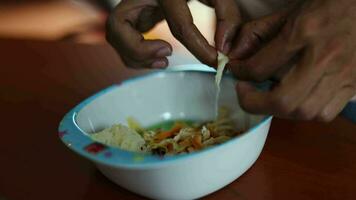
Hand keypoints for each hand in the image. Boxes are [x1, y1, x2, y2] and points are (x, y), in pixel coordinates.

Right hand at [106, 0, 240, 68]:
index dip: (199, 48)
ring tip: (162, 60)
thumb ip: (226, 15)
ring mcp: (131, 4)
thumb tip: (223, 48)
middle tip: (167, 55)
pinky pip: (120, 39)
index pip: (180, 25)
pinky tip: (157, 54)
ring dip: (136, 57)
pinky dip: (135, 55)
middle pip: (118, 27)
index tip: (214, 61)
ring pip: (114, 36)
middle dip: (140, 52)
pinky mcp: (131, 13)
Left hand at [231, 0, 355, 120]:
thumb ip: (260, 32)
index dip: (240, 73)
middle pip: (283, 101)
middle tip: (245, 92)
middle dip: (254, 103)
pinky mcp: (354, 85)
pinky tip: (297, 98)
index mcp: (304, 31)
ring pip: (304, 112)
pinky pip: (325, 113)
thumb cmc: (330, 4)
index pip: (260, 67)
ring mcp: (342, 74)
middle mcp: (324, 57)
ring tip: (269, 96)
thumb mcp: (291, 11)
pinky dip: (305, 112)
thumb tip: (234, 54)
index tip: (236, 71)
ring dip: (279, 110)